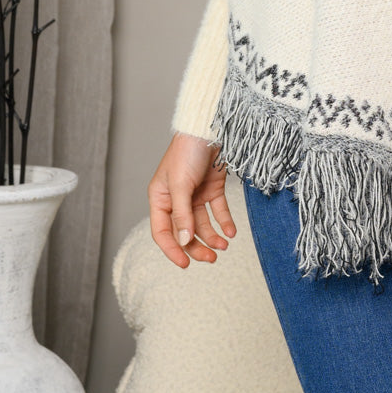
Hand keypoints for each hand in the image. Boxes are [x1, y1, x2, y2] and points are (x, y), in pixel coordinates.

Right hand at [148, 132, 236, 266]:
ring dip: (212, 236)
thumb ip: (182, 214)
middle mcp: (176, 200)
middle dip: (197, 246)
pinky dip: (224, 222)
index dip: (172, 250)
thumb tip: (184, 242)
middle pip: (184, 232)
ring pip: (201, 224)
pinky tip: (231, 232)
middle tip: (212, 258)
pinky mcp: (212, 189)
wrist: (210, 128)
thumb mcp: (181, 184)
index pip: (162, 232)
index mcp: (160, 198)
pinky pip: (217, 211)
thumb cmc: (187, 151)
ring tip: (224, 246)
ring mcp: (195, 195)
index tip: (185, 264)